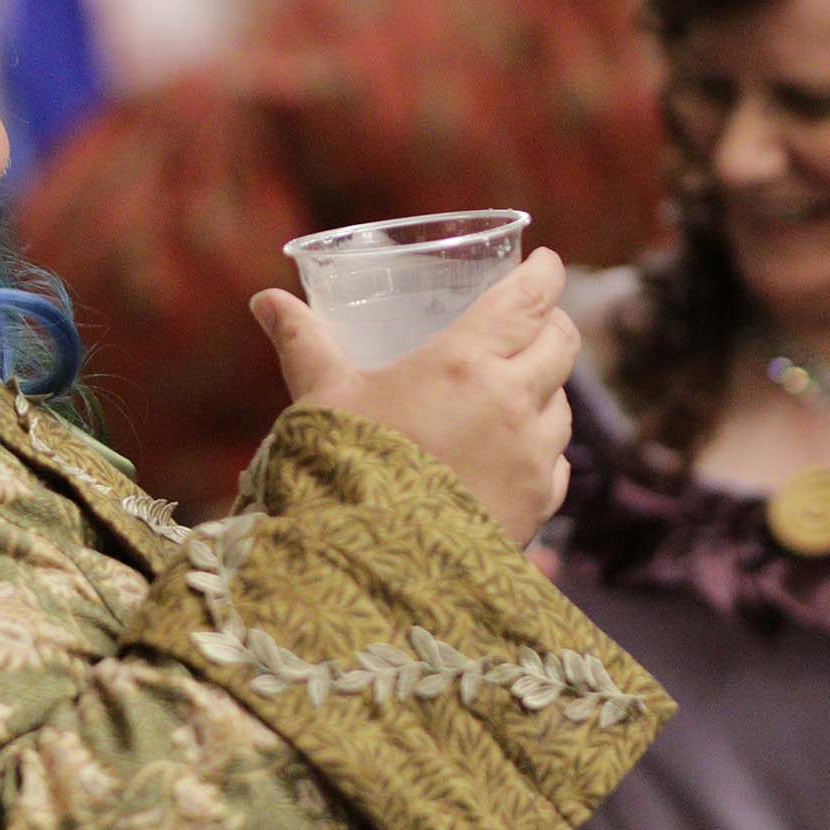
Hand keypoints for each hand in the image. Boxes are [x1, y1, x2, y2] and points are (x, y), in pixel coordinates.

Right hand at [251, 247, 579, 540]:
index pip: (530, 299)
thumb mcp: (322, 396)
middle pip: (563, 344)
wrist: (368, 567)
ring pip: (562, 406)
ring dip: (546, 389)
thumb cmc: (342, 469)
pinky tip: (511, 452)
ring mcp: (532, 458)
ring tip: (515, 390)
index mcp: (466, 362)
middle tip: (534, 318)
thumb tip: (266, 301)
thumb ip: (303, 340)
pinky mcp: (537, 505)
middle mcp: (514, 403)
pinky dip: (540, 448)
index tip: (544, 262)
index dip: (543, 273)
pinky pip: (555, 464)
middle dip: (553, 324)